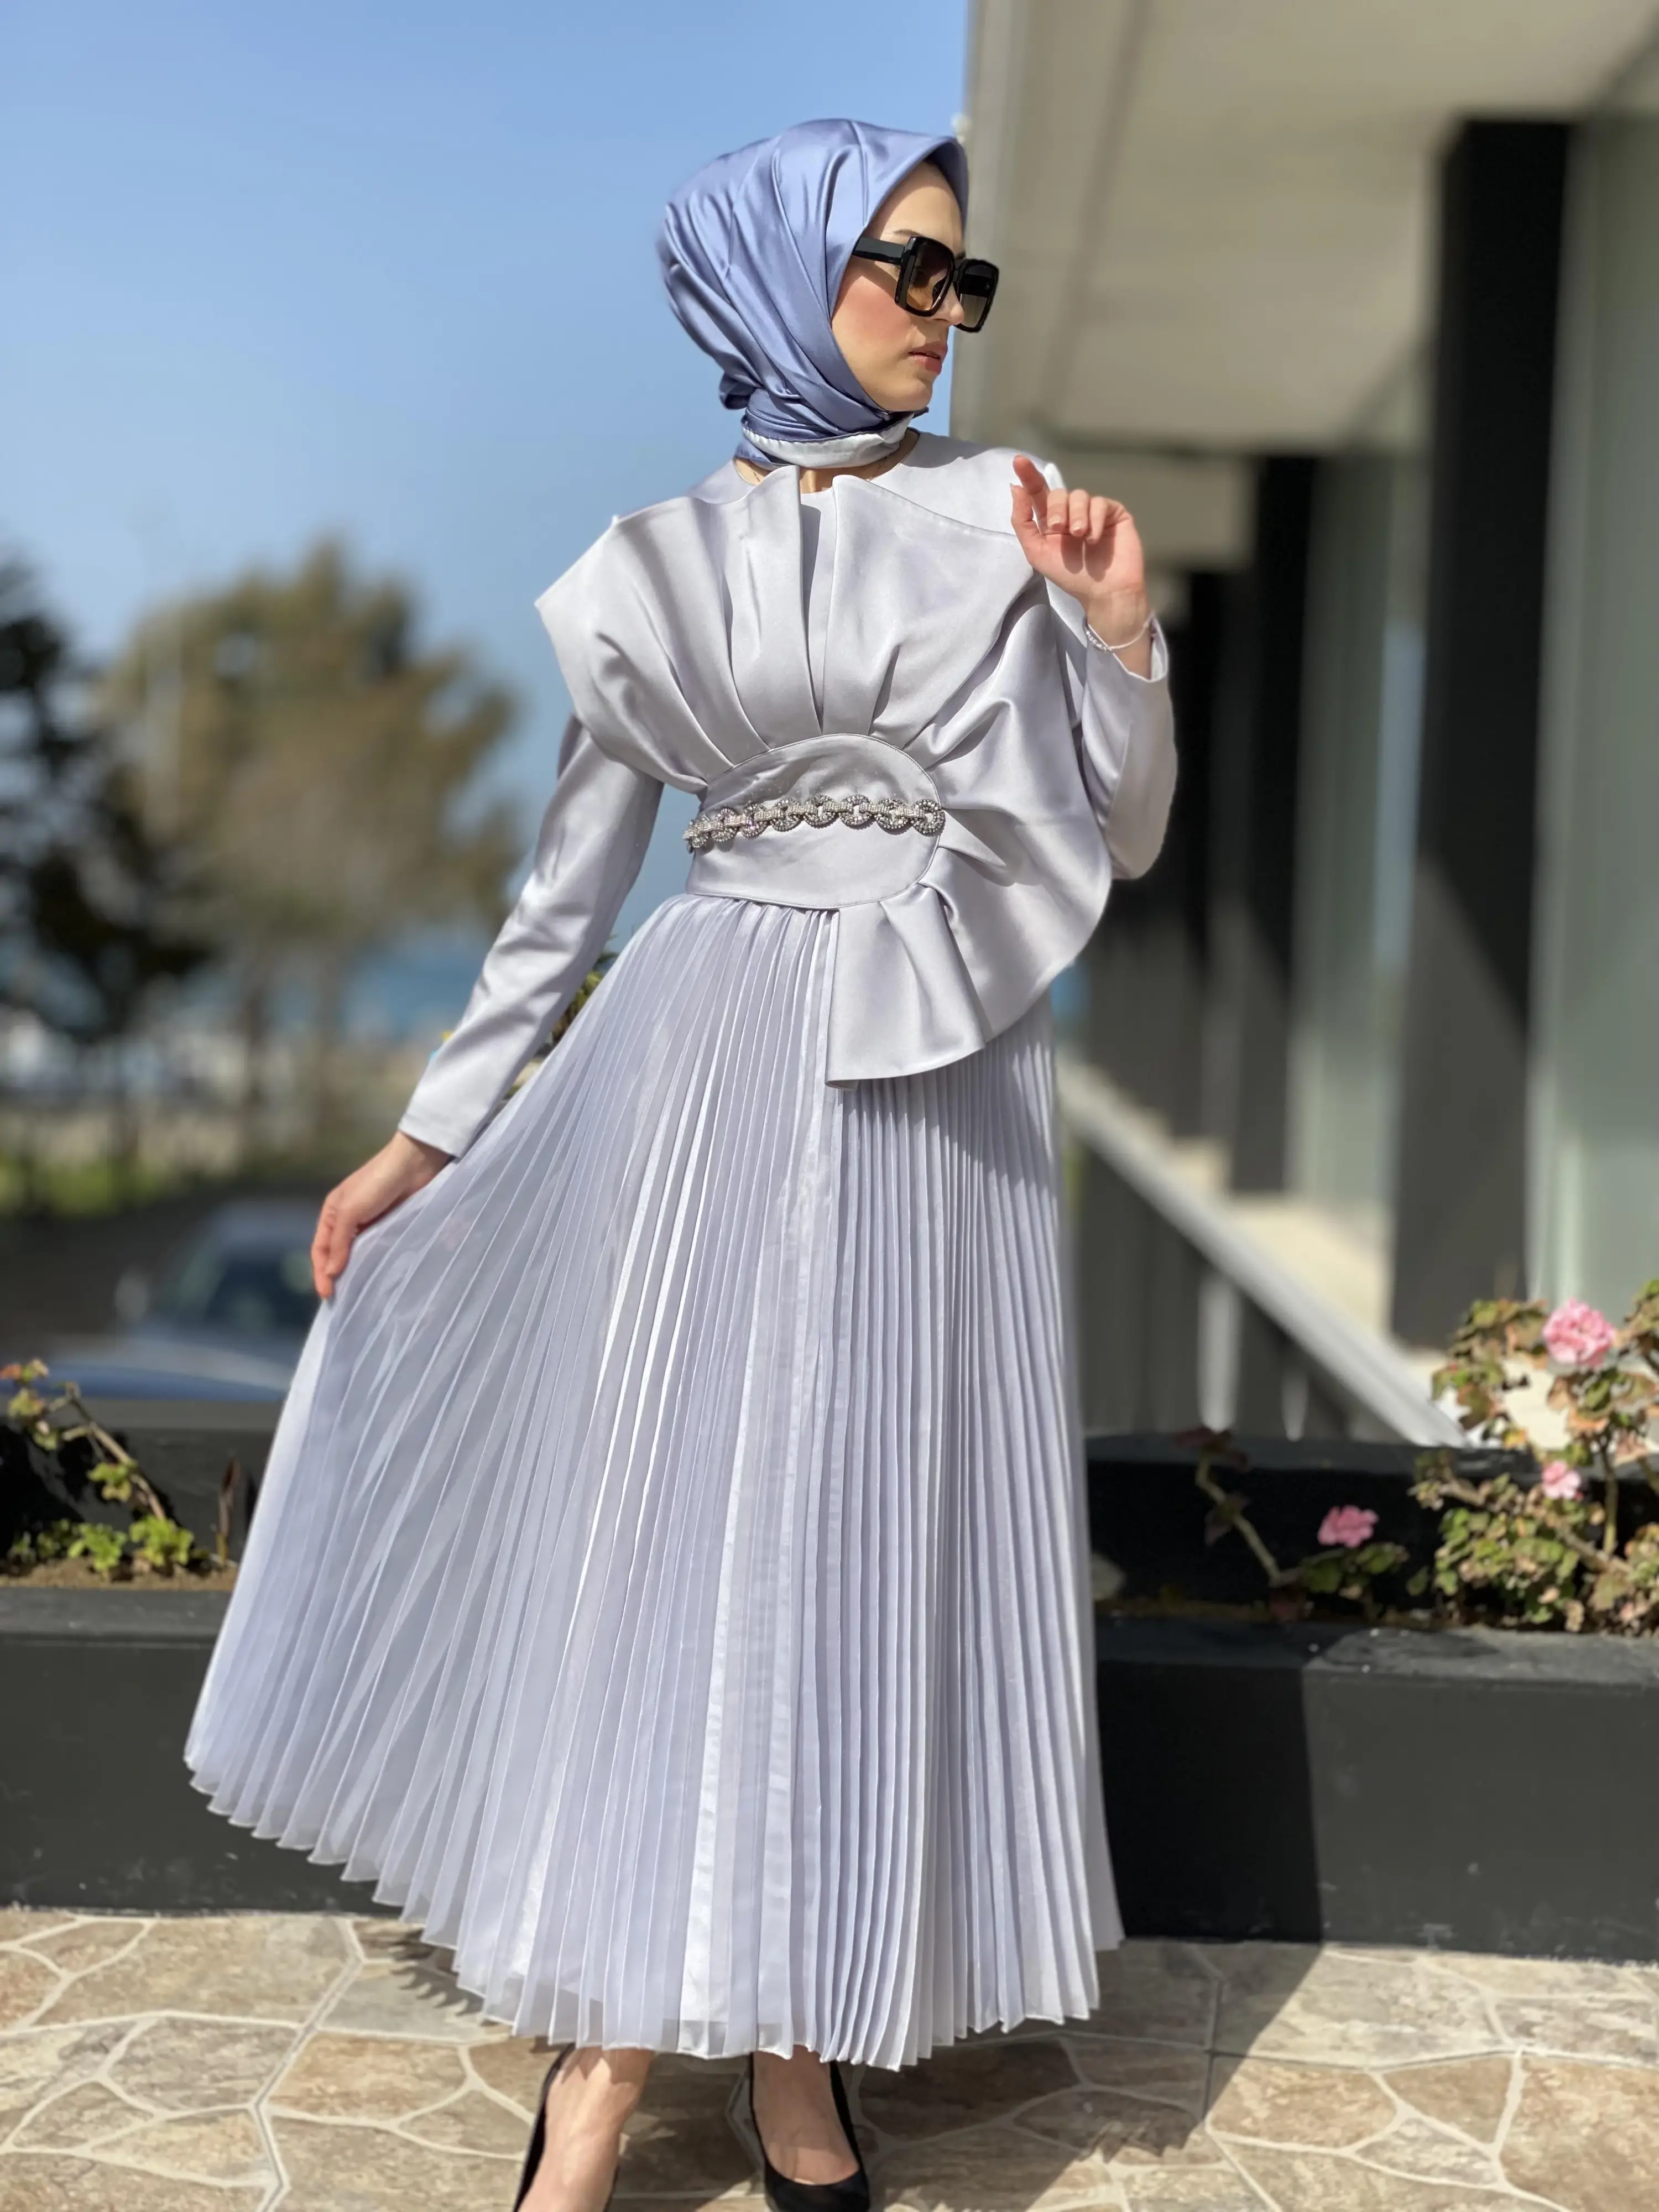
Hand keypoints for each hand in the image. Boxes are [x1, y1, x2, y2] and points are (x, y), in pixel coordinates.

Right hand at [311, 1131, 450, 1298]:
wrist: (415, 1163)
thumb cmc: (377, 1183)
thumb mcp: (351, 1210)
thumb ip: (339, 1242)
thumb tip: (330, 1272)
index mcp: (332, 1212)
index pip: (320, 1249)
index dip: (320, 1272)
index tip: (327, 1295)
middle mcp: (349, 1219)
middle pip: (337, 1254)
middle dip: (336, 1276)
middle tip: (341, 1301)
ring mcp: (371, 1223)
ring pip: (359, 1254)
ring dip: (357, 1272)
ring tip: (359, 1295)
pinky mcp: (391, 1225)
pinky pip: (379, 1249)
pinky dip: (375, 1263)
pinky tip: (378, 1276)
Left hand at [1010, 453, 1152, 673]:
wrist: (1103, 591)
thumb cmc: (1071, 576)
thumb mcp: (1037, 552)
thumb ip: (1023, 521)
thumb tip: (1015, 488)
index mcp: (1051, 521)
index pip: (1038, 492)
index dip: (1029, 476)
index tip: (1018, 460)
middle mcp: (1071, 513)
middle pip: (1059, 493)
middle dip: (1057, 509)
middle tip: (1060, 530)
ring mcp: (1093, 511)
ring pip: (1080, 495)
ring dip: (1077, 517)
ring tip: (1080, 537)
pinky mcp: (1113, 513)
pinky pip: (1100, 503)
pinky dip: (1095, 520)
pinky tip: (1095, 539)